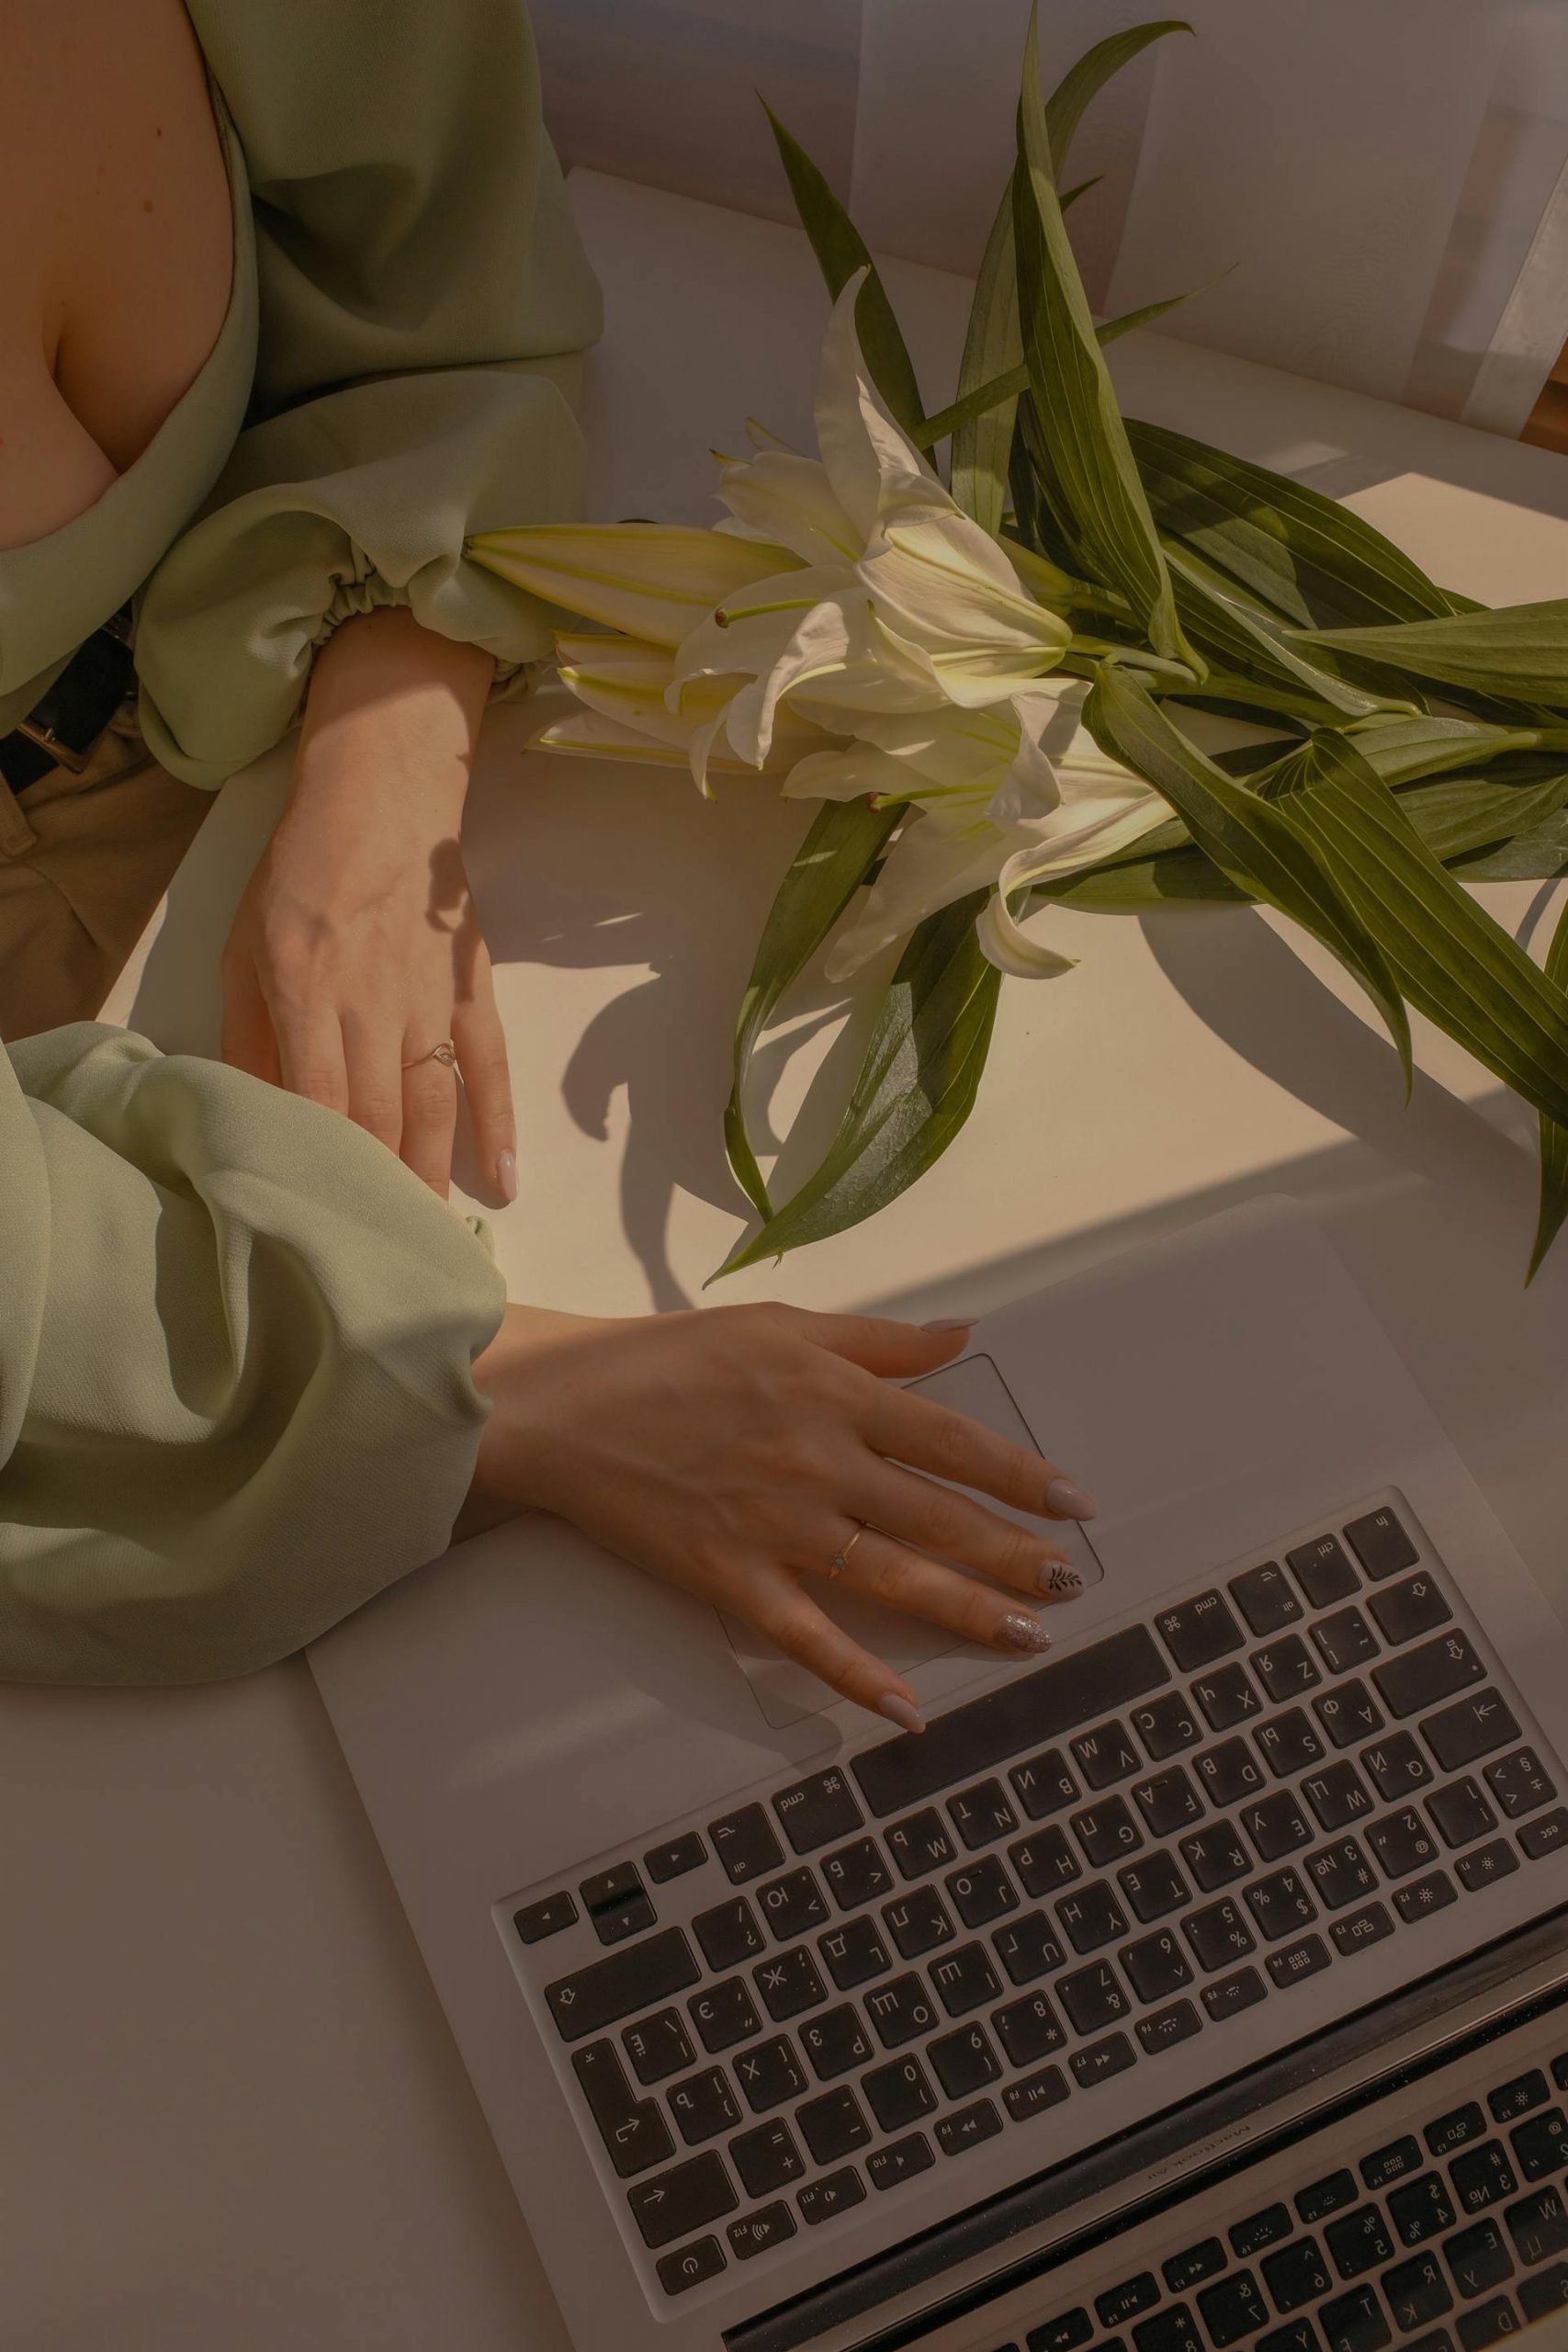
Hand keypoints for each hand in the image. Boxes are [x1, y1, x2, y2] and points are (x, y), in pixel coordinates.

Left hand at [221, 608, 515, 1200]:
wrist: (383, 794)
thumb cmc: (301, 871)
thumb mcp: (247, 945)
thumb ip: (249, 1032)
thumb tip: (251, 1112)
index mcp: (304, 989)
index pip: (314, 1098)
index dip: (320, 1163)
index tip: (318, 1219)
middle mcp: (369, 1001)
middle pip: (376, 1115)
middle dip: (376, 1189)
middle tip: (376, 1252)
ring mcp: (428, 998)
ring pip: (433, 1105)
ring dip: (432, 1174)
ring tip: (429, 1235)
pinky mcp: (471, 990)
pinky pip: (489, 1066)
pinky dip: (500, 1124)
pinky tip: (504, 1179)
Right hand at [468, 1302, 1094, 1725]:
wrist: (566, 1405)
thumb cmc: (672, 1356)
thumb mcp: (784, 1324)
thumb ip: (881, 1339)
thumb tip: (965, 1332)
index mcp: (836, 1394)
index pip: (952, 1442)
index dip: (1021, 1476)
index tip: (1074, 1503)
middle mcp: (820, 1463)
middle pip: (939, 1517)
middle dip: (1013, 1553)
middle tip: (1070, 1581)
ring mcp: (777, 1527)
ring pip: (893, 1580)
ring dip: (968, 1612)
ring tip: (1029, 1635)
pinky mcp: (730, 1579)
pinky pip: (806, 1638)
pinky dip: (857, 1678)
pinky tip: (906, 1711)